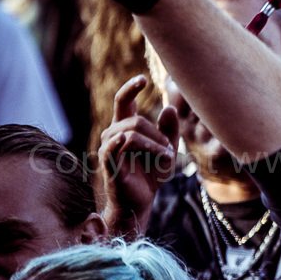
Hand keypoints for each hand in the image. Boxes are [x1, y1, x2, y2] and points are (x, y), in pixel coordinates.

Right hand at [99, 75, 177, 238]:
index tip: (143, 78)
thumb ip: (170, 130)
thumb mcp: (167, 149)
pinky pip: (113, 146)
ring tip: (167, 159)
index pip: (123, 101)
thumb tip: (169, 107)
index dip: (130, 88)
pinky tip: (126, 139)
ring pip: (131, 132)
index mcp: (126, 128)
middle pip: (136, 121)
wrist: (141, 200)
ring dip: (155, 145)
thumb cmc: (152, 174)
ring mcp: (109, 148)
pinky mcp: (108, 163)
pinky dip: (122, 140)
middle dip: (159, 134)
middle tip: (171, 152)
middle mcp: (113, 134)